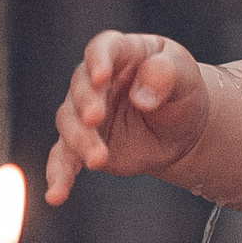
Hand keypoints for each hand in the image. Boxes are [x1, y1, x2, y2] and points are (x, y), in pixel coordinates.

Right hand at [47, 31, 212, 203]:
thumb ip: (166, 76)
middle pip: (80, 87)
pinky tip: (56, 194)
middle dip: (86, 103)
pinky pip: (64, 158)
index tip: (101, 75)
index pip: (103, 48)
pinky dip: (59, 175)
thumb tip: (142, 97)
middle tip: (95, 118)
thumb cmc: (181, 91)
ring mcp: (84, 112)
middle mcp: (95, 80)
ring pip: (69, 123)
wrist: (181, 129)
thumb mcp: (185, 76)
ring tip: (99, 159)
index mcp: (122, 52)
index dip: (99, 60)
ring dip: (80, 140)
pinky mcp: (82, 144)